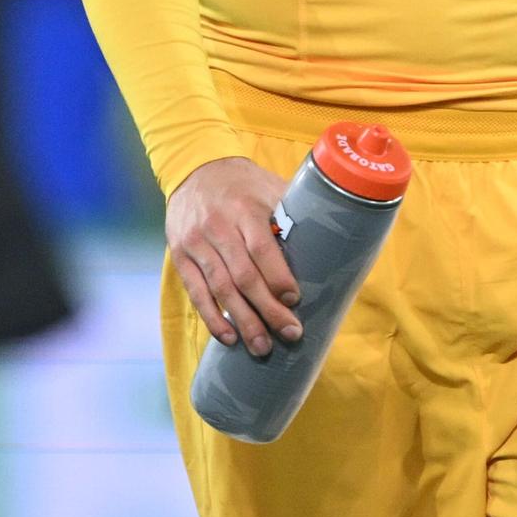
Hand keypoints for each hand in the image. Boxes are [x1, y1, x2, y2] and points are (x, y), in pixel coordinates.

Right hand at [166, 156, 303, 356]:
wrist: (195, 169)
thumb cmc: (244, 185)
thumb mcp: (269, 187)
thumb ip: (293, 213)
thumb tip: (336, 241)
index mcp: (244, 208)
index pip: (261, 249)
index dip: (278, 278)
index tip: (294, 301)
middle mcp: (217, 226)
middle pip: (243, 276)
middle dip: (267, 310)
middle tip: (290, 334)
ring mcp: (195, 242)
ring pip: (220, 288)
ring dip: (243, 321)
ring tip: (263, 347)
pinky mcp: (180, 255)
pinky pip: (195, 292)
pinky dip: (212, 317)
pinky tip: (229, 338)